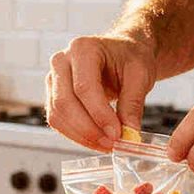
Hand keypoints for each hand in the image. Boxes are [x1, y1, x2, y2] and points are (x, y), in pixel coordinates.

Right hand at [45, 35, 156, 149]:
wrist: (122, 52)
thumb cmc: (130, 57)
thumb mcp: (140, 75)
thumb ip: (133, 103)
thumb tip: (129, 134)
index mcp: (83, 49)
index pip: (84, 87)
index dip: (99, 114)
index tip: (117, 134)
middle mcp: (61, 61)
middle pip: (65, 102)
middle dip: (88, 129)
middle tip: (112, 144)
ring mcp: (53, 79)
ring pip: (57, 115)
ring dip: (81, 136)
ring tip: (106, 145)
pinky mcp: (53, 95)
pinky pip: (58, 120)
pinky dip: (76, 135)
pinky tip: (96, 140)